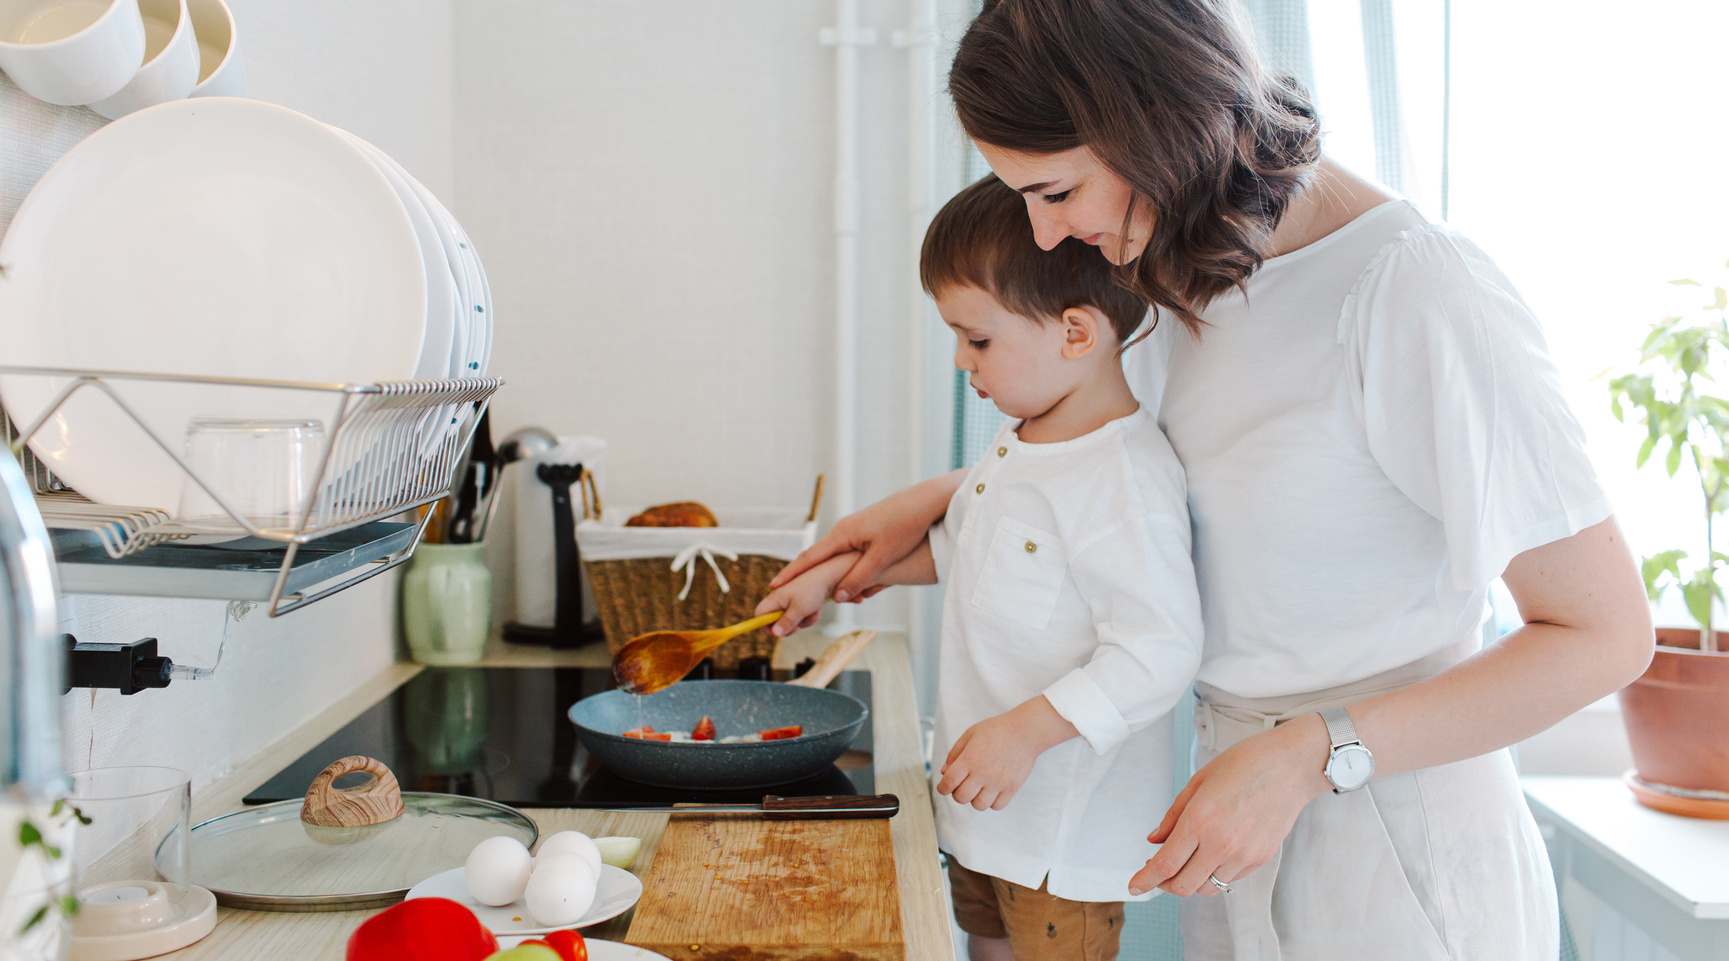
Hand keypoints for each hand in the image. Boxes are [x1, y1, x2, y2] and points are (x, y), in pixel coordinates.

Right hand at [753, 553, 857, 636]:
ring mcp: (792, 597)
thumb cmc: (813, 588)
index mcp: (775, 597)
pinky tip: (817, 609)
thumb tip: (775, 633)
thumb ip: (787, 622)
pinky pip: (802, 613)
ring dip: (803, 620)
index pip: (759, 614)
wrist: (831, 572)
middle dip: (789, 626)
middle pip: (776, 620)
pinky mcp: (802, 598)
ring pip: (792, 618)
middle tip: (798, 627)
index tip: (779, 632)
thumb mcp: (800, 609)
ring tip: (813, 613)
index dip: (765, 625)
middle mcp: (781, 596)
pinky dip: (809, 614)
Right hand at [768, 471, 964, 609]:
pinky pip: (851, 554)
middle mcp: (845, 530)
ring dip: (833, 576)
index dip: (792, 574)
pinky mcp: (869, 531)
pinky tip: (854, 580)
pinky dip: (849, 569)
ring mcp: (857, 529)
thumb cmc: (905, 526)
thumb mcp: (882, 558)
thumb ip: (858, 578)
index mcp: (843, 534)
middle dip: (806, 577)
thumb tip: (837, 598)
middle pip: (819, 558)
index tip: (773, 586)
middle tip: (788, 593)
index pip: (809, 558)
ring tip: (825, 594)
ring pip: (838, 558)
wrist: (926, 501)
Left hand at [936, 697, 1078, 810]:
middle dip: (957, 793)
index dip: (942, 788)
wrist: (1025, 731)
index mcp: (969, 759)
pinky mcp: (1012, 788)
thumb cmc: (996, 730)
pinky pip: (996, 806)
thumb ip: (954, 753)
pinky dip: (992, 802)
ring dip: (975, 799)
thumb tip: (943, 772)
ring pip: (978, 805)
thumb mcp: (970, 734)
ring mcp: (998, 782)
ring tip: (979, 787)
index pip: (948, 783)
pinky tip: (992, 790)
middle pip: (961, 797)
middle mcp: (982, 773)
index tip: (944, 786)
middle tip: (962, 784)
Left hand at [1127, 714, 1331, 897]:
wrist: (1291, 766)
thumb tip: (1153, 841)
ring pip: (1207, 888)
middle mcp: (1221, 843)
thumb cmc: (1244, 764)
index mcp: (1200, 820)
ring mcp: (1243, 855)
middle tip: (1157, 872)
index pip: (1165, 865)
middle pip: (1183, 886)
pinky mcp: (1260, 859)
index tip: (1133, 886)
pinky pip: (1229, 879)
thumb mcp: (1199, 782)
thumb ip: (1173, 816)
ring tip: (1186, 861)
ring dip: (1190, 880)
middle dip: (1164, 884)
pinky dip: (1214, 873)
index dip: (1145, 880)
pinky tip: (1212, 853)